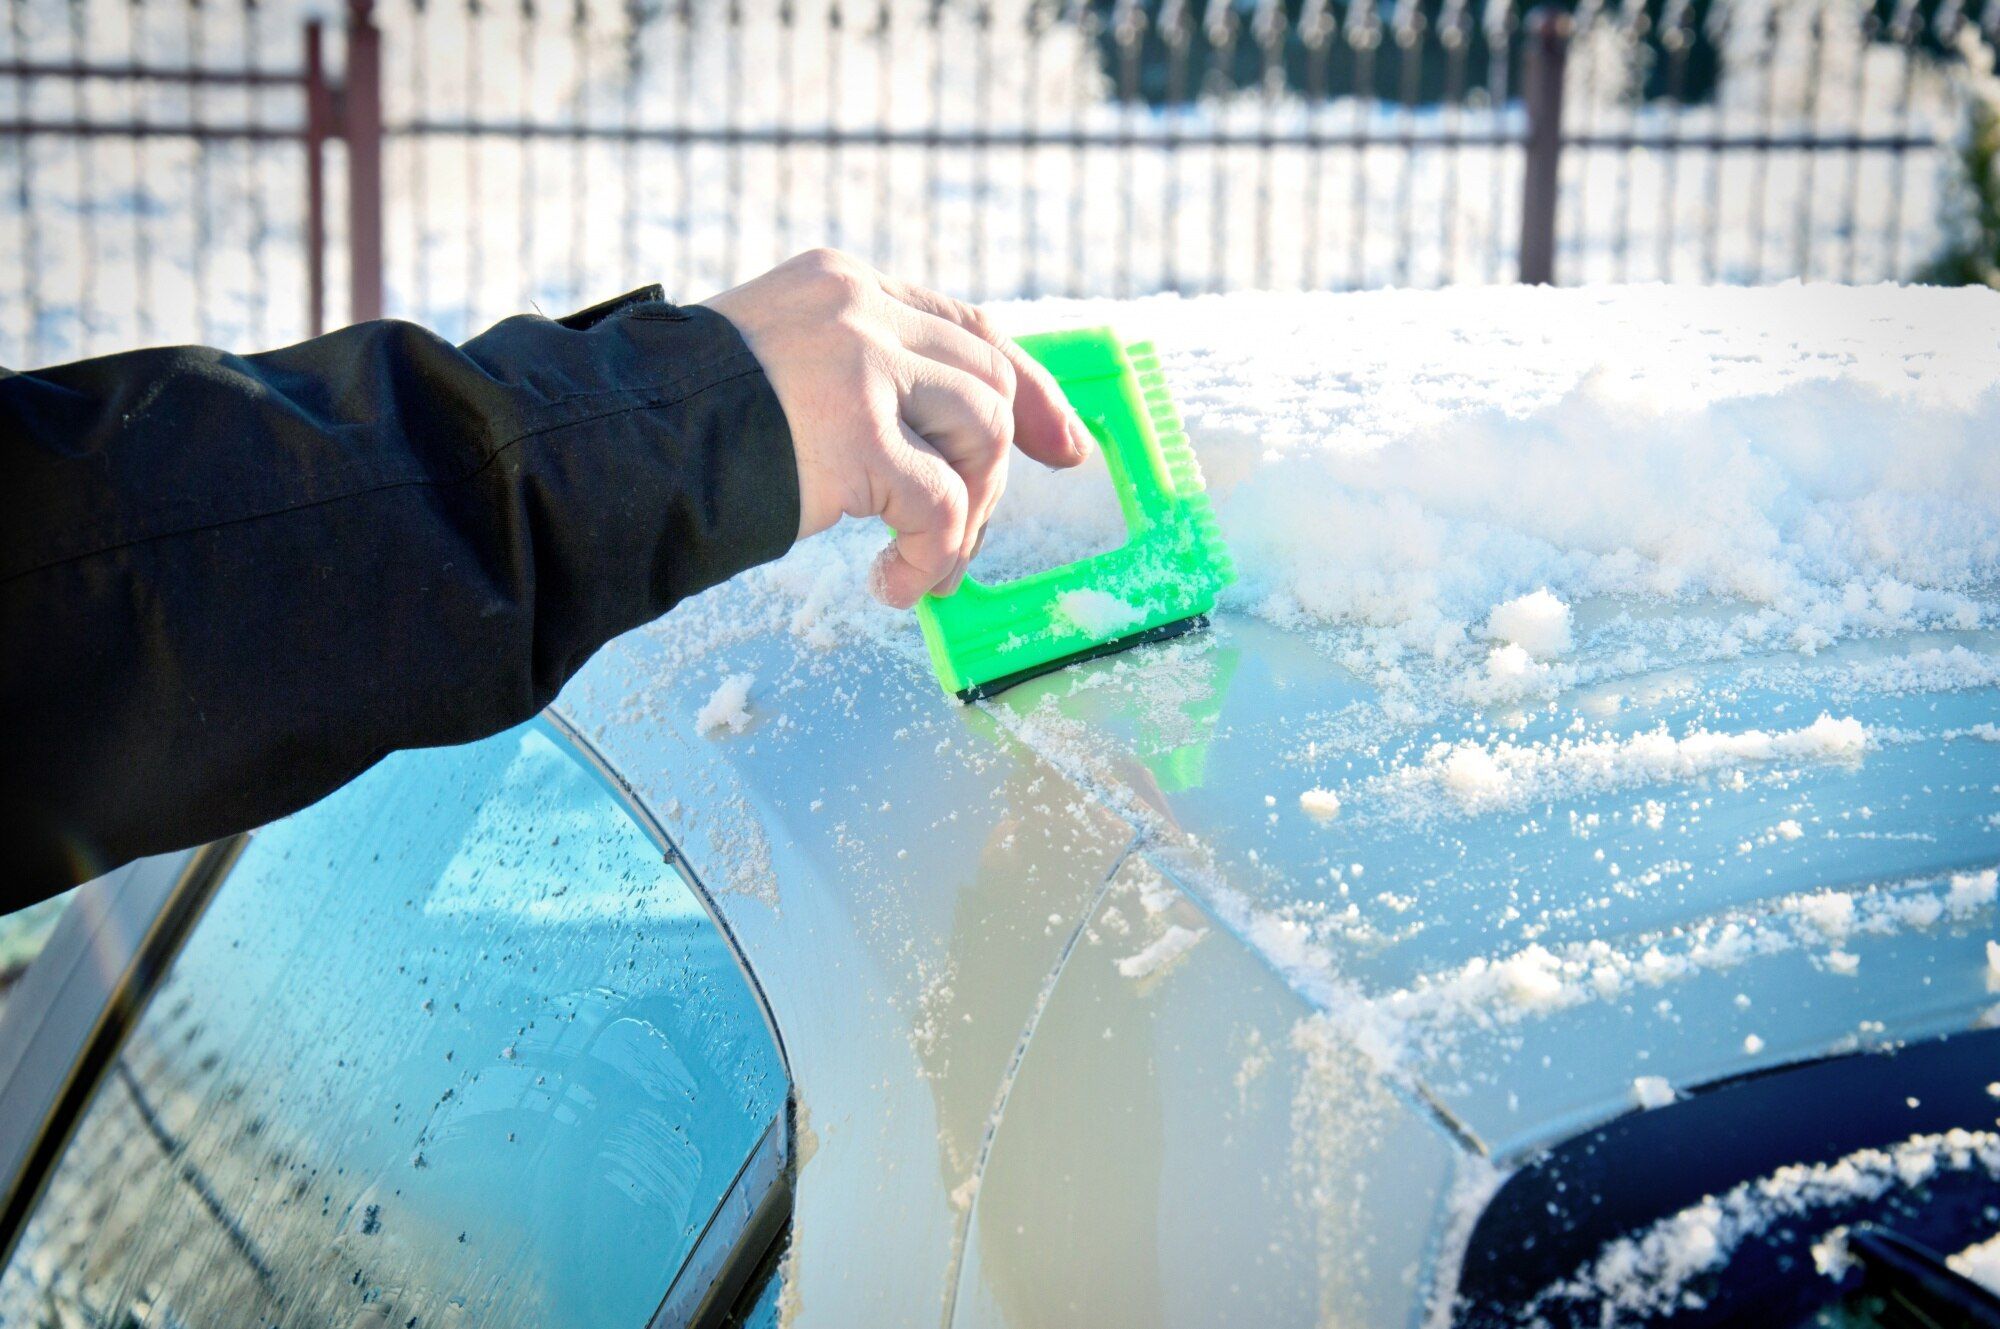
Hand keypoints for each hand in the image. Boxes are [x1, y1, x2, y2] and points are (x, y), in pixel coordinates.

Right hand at [703, 249, 1092, 608]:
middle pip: (987, 382)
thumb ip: (857, 377)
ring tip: (923, 567)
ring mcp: (861, 364)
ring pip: (980, 434)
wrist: (608, 444)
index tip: (1063, 444)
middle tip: (969, 539)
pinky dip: (933, 557)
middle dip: (997, 471)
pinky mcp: (856, 433)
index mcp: (843, 284)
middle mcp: (859, 308)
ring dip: (966, 518)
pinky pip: (940, 507)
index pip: (967, 327)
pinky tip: (894, 586)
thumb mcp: (779, 368)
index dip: (1028, 389)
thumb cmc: (681, 427)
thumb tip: (940, 442)